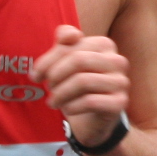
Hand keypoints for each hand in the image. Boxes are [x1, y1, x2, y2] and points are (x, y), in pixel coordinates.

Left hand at [32, 25, 129, 148]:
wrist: (92, 119)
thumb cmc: (77, 87)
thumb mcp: (66, 63)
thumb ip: (63, 44)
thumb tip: (65, 35)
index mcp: (104, 44)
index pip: (70, 43)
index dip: (48, 60)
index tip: (35, 76)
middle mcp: (117, 60)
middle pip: (78, 60)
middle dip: (56, 76)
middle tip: (47, 88)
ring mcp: (121, 81)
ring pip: (83, 81)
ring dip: (61, 93)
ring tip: (53, 101)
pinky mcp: (120, 102)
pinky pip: (90, 101)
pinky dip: (72, 106)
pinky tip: (67, 110)